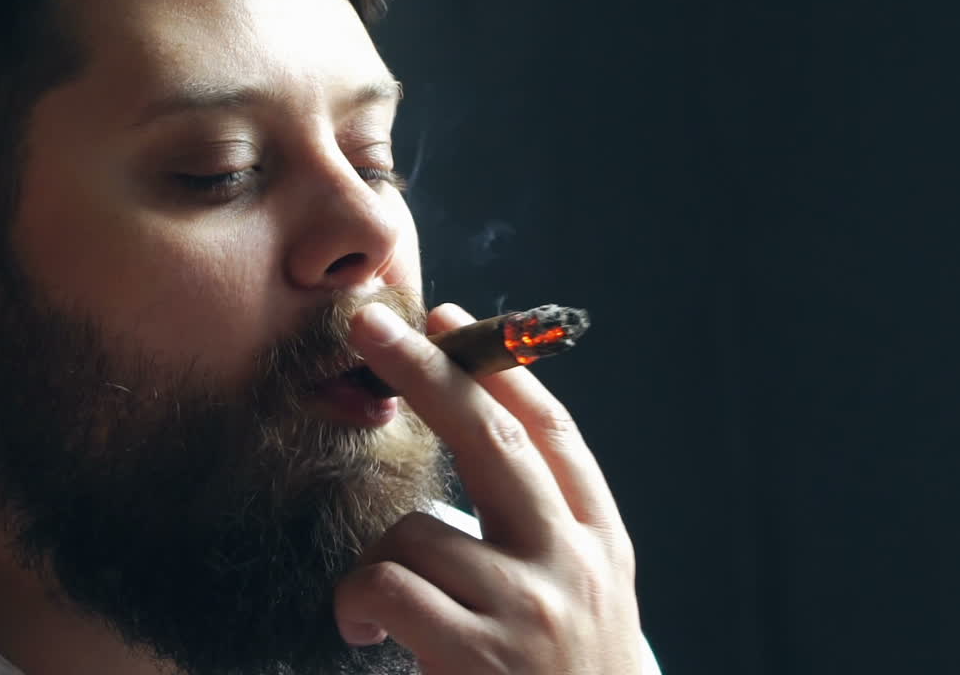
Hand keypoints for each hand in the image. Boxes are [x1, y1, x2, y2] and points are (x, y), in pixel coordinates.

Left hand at [334, 302, 646, 673]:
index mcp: (600, 541)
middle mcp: (573, 562)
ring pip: (419, 530)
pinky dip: (359, 600)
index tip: (450, 318)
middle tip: (374, 325)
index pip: (552, 434)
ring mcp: (530, 608)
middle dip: (428, 372)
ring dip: (383, 559)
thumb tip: (473, 442)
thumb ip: (545, 530)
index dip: (498, 370)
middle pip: (490, 440)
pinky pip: (389, 586)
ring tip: (384, 607)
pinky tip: (365, 628)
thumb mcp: (586, 596)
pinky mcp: (482, 657)